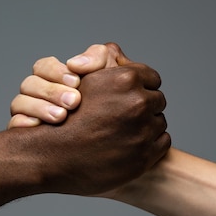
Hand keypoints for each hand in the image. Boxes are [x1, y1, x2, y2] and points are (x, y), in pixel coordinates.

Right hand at [9, 43, 128, 127]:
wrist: (116, 140)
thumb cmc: (111, 106)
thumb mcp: (111, 76)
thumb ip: (98, 58)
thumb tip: (75, 63)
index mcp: (54, 79)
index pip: (43, 66)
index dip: (56, 71)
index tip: (76, 81)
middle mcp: (38, 95)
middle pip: (29, 84)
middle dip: (51, 91)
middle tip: (74, 102)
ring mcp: (29, 114)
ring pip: (19, 103)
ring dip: (39, 107)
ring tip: (61, 116)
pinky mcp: (25, 136)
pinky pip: (14, 126)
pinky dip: (23, 124)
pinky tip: (41, 128)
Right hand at [16, 60, 169, 195]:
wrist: (53, 157)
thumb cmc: (65, 115)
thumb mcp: (80, 77)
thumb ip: (101, 58)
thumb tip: (121, 59)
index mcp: (126, 79)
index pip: (151, 78)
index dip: (139, 86)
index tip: (128, 96)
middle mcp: (137, 103)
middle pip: (157, 100)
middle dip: (144, 106)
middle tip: (125, 116)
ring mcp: (142, 131)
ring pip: (159, 122)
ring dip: (146, 126)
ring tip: (124, 132)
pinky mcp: (145, 156)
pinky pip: (161, 143)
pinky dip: (148, 145)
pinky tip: (128, 146)